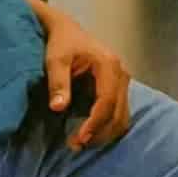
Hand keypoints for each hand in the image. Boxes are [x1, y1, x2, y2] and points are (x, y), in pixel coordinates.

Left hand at [41, 12, 132, 150]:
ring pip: (122, 118)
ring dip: (104, 133)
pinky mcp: (119, 90)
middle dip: (99, 133)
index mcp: (109, 65)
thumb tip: (58, 107)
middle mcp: (121, 75)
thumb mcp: (55, 60)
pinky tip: (88, 133)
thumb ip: (58, 82)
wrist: (67, 31)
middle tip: (75, 145)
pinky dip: (106, 127)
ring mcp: (123, 83)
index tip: (79, 138)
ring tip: (80, 142)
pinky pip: (118, 114)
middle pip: (119, 114)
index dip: (95, 123)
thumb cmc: (61, 44)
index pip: (107, 101)